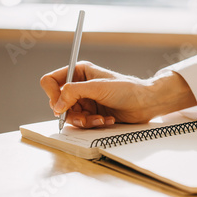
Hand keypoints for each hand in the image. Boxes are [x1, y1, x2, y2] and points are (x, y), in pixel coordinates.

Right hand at [40, 61, 196, 128]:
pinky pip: (82, 123)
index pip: (51, 81)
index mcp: (79, 72)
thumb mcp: (98, 88)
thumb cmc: (127, 89)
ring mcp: (85, 100)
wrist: (145, 103)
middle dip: (71, 112)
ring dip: (84, 121)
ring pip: (69, 116)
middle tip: (85, 116)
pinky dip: (93, 124)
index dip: (52, 94)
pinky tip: (106, 121)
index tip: (60, 105)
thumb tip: (56, 104)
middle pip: (58, 103)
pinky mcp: (92, 113)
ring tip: (100, 119)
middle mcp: (80, 86)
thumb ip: (74, 92)